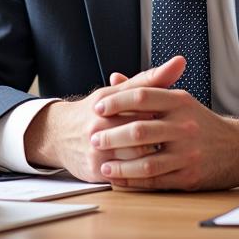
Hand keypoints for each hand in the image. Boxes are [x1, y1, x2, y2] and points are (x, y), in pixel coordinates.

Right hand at [23, 59, 187, 181]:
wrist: (58, 133)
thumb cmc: (94, 112)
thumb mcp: (118, 93)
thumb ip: (150, 79)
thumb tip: (179, 62)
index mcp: (109, 102)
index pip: (145, 106)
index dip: (162, 114)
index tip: (173, 119)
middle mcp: (100, 124)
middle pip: (141, 133)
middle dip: (160, 138)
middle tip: (174, 141)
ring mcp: (97, 148)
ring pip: (136, 156)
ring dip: (154, 157)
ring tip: (164, 154)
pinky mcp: (95, 169)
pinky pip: (125, 175)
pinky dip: (141, 174)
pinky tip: (151, 169)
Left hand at [90, 79, 238, 189]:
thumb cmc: (200, 123)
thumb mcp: (179, 100)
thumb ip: (146, 89)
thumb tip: (114, 78)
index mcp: (180, 102)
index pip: (142, 96)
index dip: (117, 102)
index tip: (97, 107)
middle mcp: (185, 126)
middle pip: (140, 131)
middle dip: (112, 136)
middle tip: (93, 138)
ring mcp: (188, 153)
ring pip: (147, 161)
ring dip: (121, 164)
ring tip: (103, 165)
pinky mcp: (190, 176)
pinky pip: (156, 181)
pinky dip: (134, 181)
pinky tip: (120, 179)